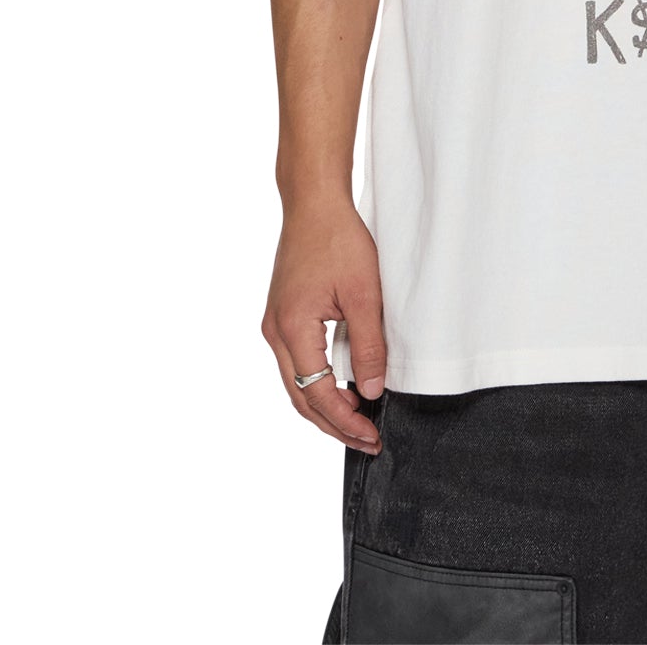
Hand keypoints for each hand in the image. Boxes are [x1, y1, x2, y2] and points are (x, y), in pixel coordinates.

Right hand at [263, 199, 387, 451]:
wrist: (314, 203)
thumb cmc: (339, 240)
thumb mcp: (365, 293)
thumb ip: (368, 345)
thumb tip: (372, 390)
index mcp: (291, 328)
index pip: (316, 393)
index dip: (344, 420)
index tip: (372, 436)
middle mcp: (275, 332)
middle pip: (300, 396)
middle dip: (333, 424)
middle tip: (366, 442)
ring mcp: (275, 324)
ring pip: (296, 382)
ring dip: (324, 406)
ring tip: (357, 422)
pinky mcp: (282, 315)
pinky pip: (297, 362)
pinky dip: (317, 383)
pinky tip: (342, 388)